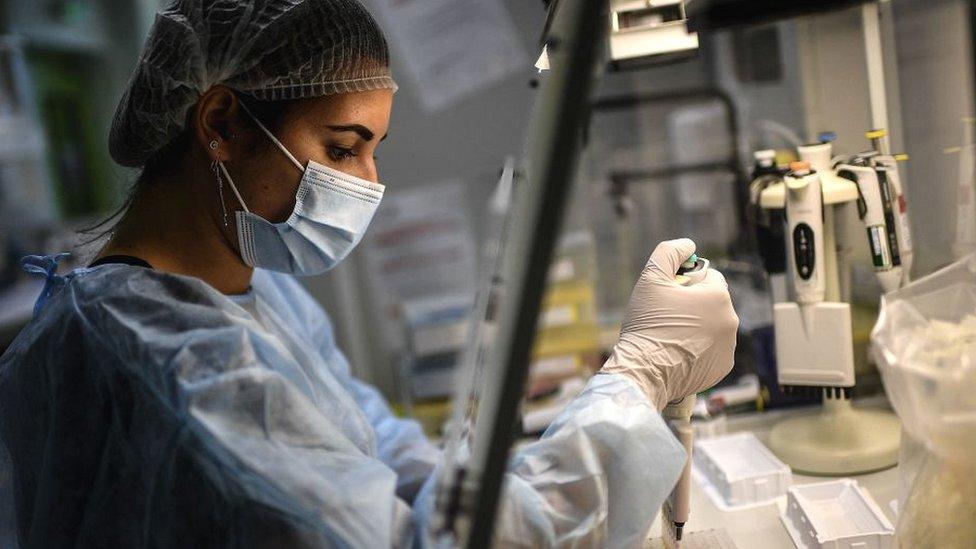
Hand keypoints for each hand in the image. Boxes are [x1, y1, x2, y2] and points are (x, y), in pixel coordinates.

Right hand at [601, 239, 738, 409]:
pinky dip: (699, 348)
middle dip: (693, 305)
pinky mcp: (723, 366)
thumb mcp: (650, 278)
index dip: (686, 282)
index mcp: (718, 296)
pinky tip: (678, 351)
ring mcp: (729, 346)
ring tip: (670, 336)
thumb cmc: (647, 325)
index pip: (709, 276)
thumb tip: (688, 245)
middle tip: (666, 316)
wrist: (644, 371)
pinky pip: (713, 349)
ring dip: (697, 326)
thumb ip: (670, 252)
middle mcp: (731, 320)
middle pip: (711, 302)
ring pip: (713, 325)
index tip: (669, 295)